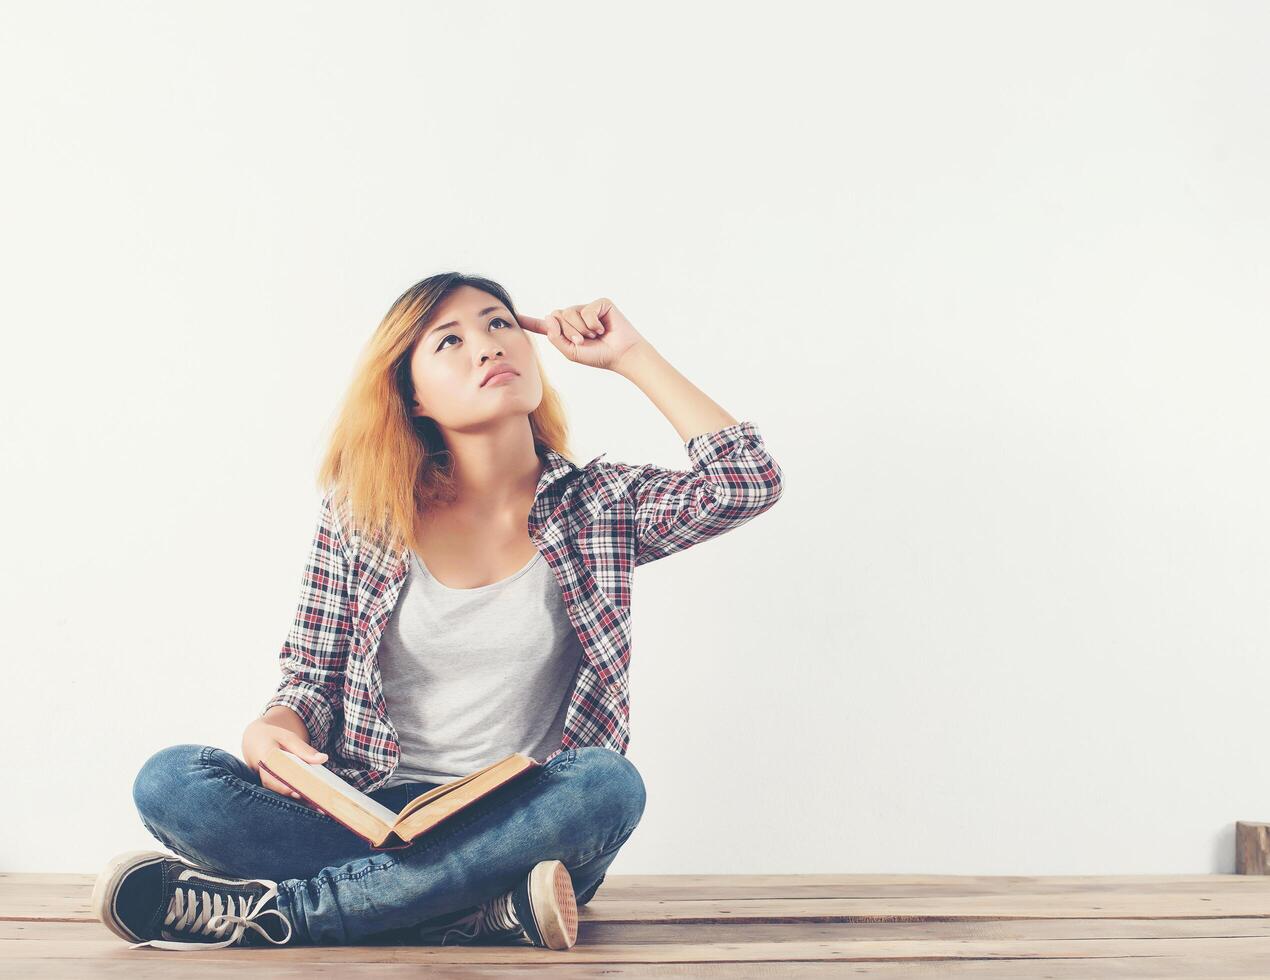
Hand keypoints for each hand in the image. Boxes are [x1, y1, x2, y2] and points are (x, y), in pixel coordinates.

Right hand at [242, 719, 328, 805]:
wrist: (254, 740)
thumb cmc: (272, 737)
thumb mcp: (288, 738)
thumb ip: (304, 749)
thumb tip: (323, 759)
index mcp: (264, 758)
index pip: (273, 776)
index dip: (285, 786)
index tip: (299, 793)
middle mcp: (261, 774)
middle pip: (278, 790)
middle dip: (297, 798)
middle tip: (317, 806)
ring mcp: (264, 782)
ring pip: (280, 795)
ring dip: (298, 803)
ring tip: (320, 809)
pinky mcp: (270, 787)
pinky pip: (282, 794)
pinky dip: (297, 799)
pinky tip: (314, 805)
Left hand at [517, 298, 648, 372]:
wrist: (622, 355)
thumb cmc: (599, 356)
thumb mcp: (571, 352)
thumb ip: (556, 337)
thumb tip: (550, 316)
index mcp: (565, 331)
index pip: (544, 325)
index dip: (529, 321)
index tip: (513, 316)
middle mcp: (574, 317)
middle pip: (556, 316)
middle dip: (568, 332)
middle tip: (584, 341)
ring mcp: (587, 309)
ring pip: (570, 313)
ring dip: (581, 329)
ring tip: (595, 336)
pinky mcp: (599, 304)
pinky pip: (586, 310)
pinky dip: (593, 323)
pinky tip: (603, 329)